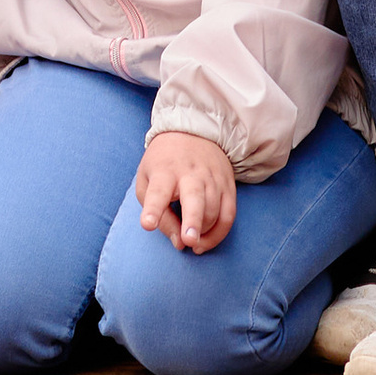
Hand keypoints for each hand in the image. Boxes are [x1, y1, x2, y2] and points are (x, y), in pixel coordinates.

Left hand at [133, 130, 236, 255]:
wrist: (192, 131)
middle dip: (192, 221)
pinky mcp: (228, 184)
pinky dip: (219, 233)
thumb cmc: (164, 163)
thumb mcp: (147, 181)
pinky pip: (229, 215)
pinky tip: (206, 241)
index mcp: (165, 171)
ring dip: (203, 233)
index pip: (158, 192)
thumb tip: (178, 242)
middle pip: (194, 198)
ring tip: (191, 243)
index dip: (153, 210)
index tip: (147, 224)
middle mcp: (191, 174)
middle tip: (189, 240)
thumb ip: (158, 213)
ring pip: (213, 211)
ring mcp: (213, 178)